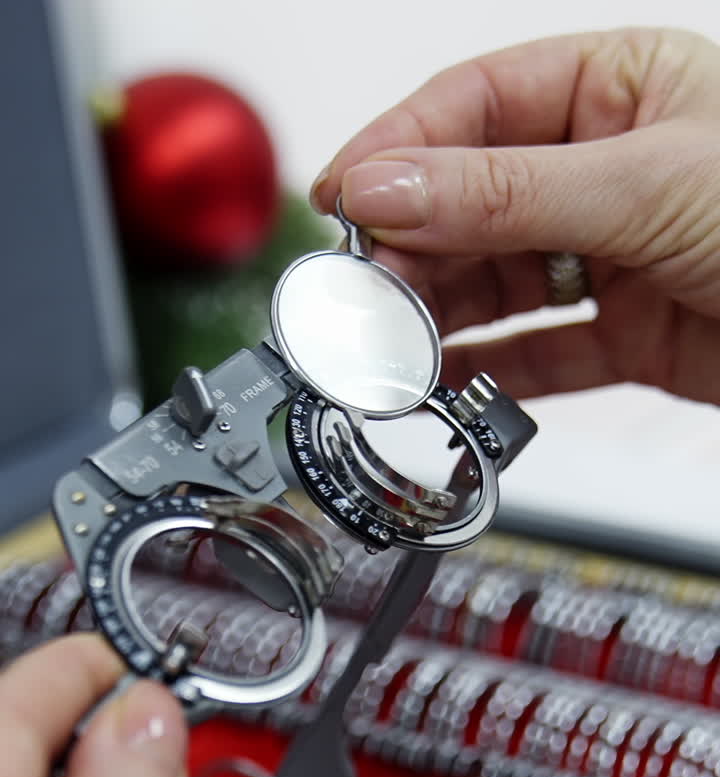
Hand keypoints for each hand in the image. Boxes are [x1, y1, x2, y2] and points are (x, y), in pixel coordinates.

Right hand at [311, 28, 719, 405]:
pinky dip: (493, 370)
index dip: (399, 150)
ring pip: (499, 281)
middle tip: (359, 289)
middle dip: (412, 246)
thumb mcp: (643, 183)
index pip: (476, 106)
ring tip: (392, 341)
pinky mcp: (630, 335)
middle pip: (473, 201)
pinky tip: (449, 381)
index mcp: (617, 87)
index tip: (339, 198)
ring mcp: (616, 257)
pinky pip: (541, 350)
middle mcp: (608, 169)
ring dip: (442, 314)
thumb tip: (385, 186)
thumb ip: (504, 193)